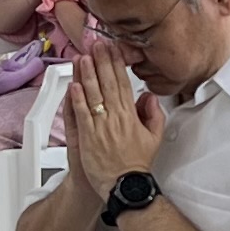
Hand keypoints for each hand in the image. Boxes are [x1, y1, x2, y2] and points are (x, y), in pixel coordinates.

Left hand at [61, 44, 166, 196]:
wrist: (125, 186)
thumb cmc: (136, 164)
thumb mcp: (154, 137)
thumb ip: (153, 114)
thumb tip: (148, 96)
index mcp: (131, 115)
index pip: (123, 83)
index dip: (117, 64)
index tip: (112, 49)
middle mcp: (116, 117)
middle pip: (107, 83)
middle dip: (101, 62)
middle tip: (97, 44)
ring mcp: (101, 126)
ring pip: (93, 95)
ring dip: (88, 74)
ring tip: (84, 57)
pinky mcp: (88, 136)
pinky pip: (82, 113)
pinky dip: (77, 99)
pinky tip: (74, 84)